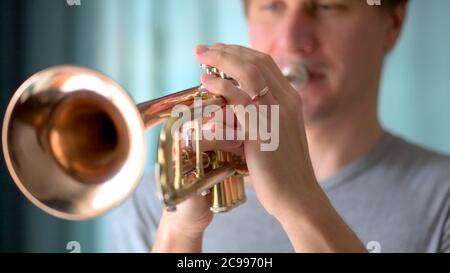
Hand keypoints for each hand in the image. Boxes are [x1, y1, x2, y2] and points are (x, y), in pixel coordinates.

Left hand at [195, 43, 319, 221]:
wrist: (298, 197)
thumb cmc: (283, 172)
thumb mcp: (275, 137)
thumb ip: (258, 120)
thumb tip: (233, 113)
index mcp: (291, 100)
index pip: (265, 63)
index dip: (241, 52)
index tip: (220, 50)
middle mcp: (287, 101)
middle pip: (256, 61)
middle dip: (227, 49)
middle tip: (204, 48)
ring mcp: (276, 113)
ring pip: (248, 72)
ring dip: (221, 59)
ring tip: (201, 55)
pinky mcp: (263, 129)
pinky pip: (239, 98)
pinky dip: (220, 85)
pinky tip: (205, 81)